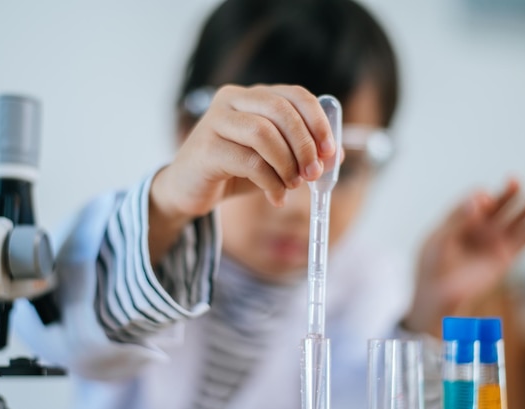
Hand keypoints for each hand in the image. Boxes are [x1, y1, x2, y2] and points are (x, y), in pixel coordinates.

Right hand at [147, 84, 336, 260]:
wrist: (188, 190)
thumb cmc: (233, 171)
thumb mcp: (274, 160)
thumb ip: (301, 154)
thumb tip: (336, 156)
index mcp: (253, 96)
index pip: (295, 95)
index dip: (318, 121)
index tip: (330, 151)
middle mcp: (232, 100)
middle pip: (281, 110)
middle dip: (305, 145)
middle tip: (314, 173)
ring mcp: (215, 121)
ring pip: (264, 134)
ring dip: (287, 164)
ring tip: (293, 185)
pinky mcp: (206, 147)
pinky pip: (249, 161)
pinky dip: (270, 182)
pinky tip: (275, 197)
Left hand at [403, 179, 524, 336]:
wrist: (439, 294)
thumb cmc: (433, 266)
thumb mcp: (440, 240)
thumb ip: (456, 219)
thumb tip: (479, 200)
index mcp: (459, 217)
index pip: (474, 200)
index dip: (479, 198)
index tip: (484, 200)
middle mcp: (479, 226)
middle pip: (499, 203)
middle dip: (507, 191)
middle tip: (514, 180)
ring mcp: (494, 240)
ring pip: (518, 217)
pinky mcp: (507, 255)